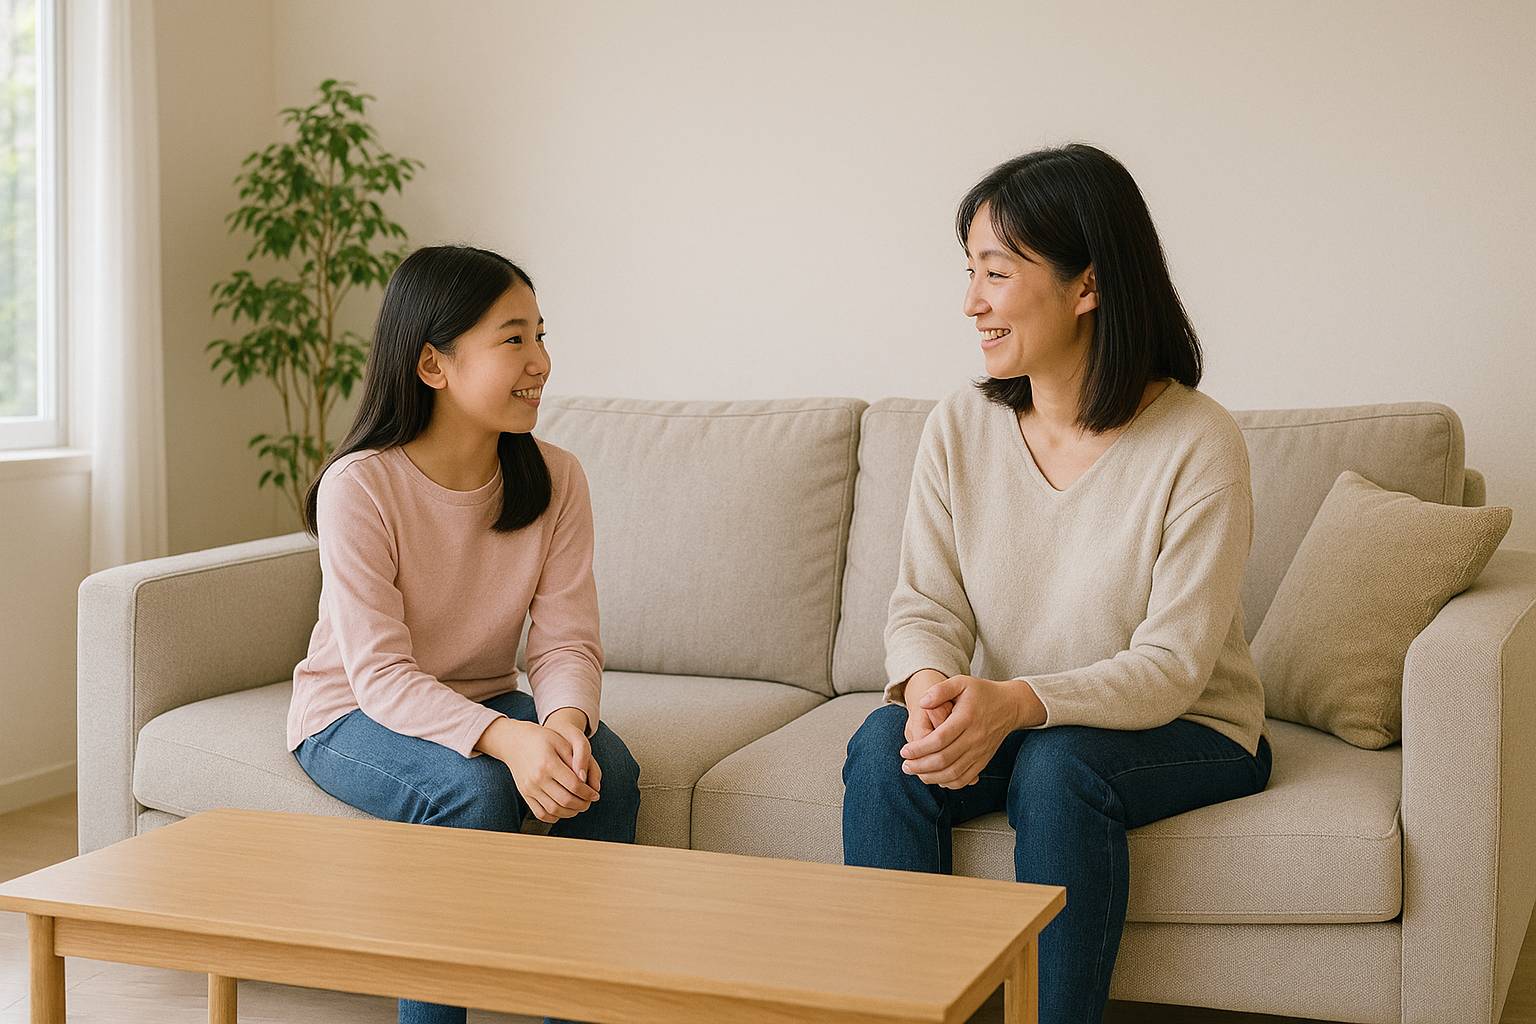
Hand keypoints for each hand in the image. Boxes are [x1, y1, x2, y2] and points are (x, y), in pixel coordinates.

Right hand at [476, 717, 599, 823]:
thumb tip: (585, 780)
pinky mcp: (524, 794)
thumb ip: (576, 759)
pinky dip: (554, 816)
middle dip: (582, 804)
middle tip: (589, 801)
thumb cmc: (542, 738)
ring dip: (570, 812)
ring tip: (579, 806)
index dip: (588, 793)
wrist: (514, 741)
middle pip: (565, 800)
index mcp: (549, 763)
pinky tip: (563, 810)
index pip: (574, 785)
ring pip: (554, 810)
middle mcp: (537, 778)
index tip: (595, 794)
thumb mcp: (561, 741)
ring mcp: (529, 788)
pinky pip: (540, 813)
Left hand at [899, 675, 1023, 789]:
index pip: (939, 739)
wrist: (1010, 706)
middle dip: (920, 766)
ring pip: (953, 773)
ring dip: (931, 777)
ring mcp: (980, 751)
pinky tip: (934, 778)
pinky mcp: (983, 760)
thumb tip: (922, 703)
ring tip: (915, 773)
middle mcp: (974, 737)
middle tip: (905, 766)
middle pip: (944, 759)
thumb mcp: (962, 683)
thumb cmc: (982, 692)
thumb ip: (941, 690)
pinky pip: (965, 778)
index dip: (919, 748)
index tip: (904, 751)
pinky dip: (948, 783)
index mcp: (966, 718)